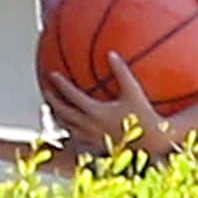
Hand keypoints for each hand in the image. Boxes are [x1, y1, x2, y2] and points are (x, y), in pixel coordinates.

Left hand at [46, 52, 174, 154]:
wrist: (152, 142)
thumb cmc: (145, 115)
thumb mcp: (134, 91)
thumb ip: (121, 71)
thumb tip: (111, 53)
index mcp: (96, 112)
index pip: (71, 96)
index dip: (60, 84)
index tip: (51, 73)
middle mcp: (89, 126)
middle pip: (63, 112)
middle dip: (52, 100)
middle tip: (45, 88)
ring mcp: (91, 137)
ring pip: (67, 126)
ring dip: (57, 114)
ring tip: (53, 105)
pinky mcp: (96, 144)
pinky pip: (76, 135)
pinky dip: (69, 126)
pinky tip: (72, 121)